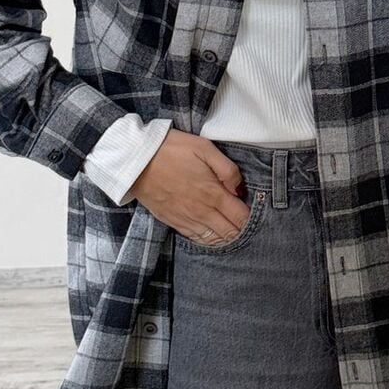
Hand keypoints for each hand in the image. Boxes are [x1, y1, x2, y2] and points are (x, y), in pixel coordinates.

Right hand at [129, 127, 252, 242]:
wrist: (135, 160)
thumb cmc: (171, 150)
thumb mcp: (204, 148)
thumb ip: (227, 169)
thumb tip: (240, 188)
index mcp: (213, 194)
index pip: (241, 217)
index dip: (250, 218)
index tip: (253, 211)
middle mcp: (202, 212)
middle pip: (230, 232)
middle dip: (241, 230)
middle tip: (245, 223)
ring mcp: (186, 219)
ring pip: (214, 239)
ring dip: (226, 237)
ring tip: (232, 231)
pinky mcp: (172, 221)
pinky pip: (195, 238)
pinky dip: (208, 240)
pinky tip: (213, 235)